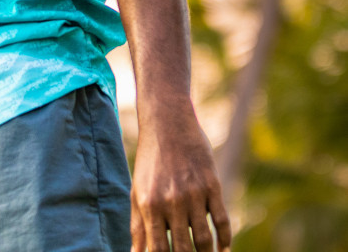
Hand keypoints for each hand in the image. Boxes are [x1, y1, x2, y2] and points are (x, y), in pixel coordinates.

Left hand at [131, 108, 231, 251]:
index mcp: (150, 205)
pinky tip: (223, 249)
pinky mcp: (212, 185)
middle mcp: (171, 201)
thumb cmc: (150, 162)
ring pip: (204, 240)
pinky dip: (225, 240)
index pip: (158, 250)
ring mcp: (194, 194)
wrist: (168, 123)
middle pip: (183, 250)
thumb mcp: (138, 191)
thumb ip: (138, 226)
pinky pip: (222, 221)